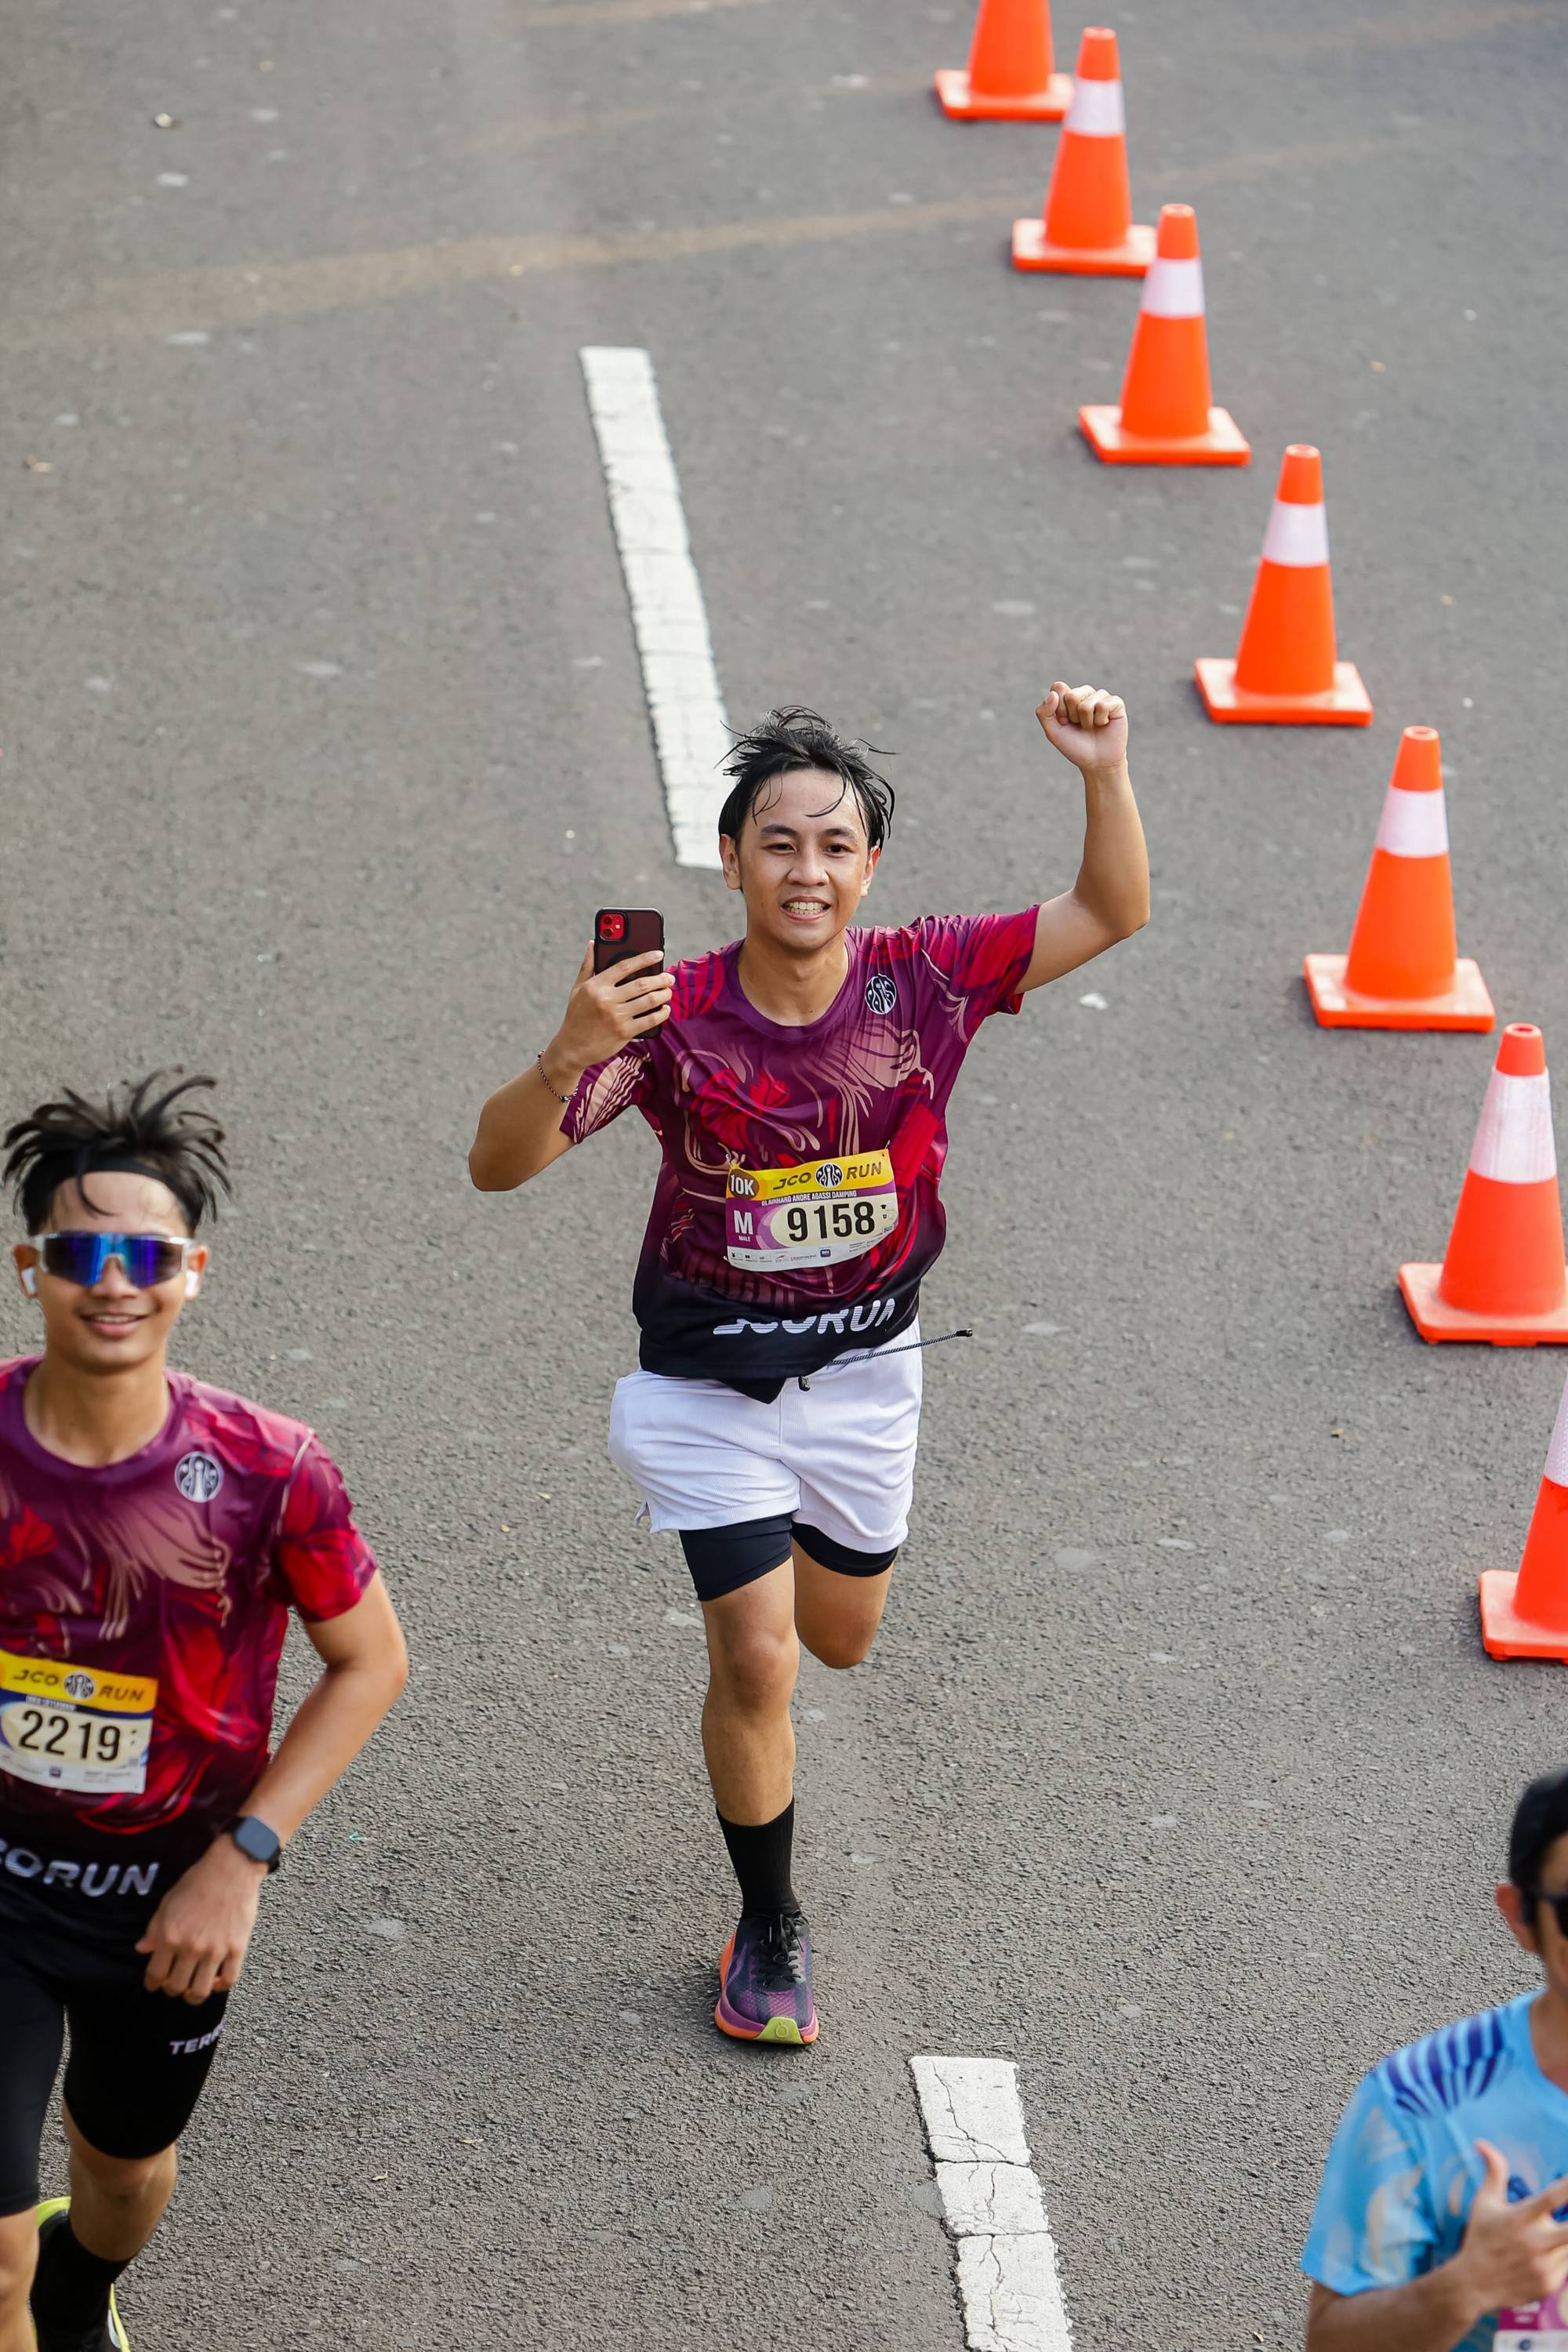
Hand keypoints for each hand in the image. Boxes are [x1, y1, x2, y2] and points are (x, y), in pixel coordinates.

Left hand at [136, 1837, 264, 2002]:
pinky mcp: (237, 1948)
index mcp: (170, 1936)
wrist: (231, 1867)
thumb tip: (142, 1949)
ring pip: (201, 1991)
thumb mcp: (168, 1902)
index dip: (152, 1984)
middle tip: (175, 1984)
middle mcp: (190, 1947)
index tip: (155, 1984)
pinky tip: (217, 1981)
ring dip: (194, 1996)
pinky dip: (221, 1986)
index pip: (155, 1975)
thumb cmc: (198, 1881)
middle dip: (173, 1990)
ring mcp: (215, 1950)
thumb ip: (154, 1929)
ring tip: (194, 1991)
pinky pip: (229, 1980)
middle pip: (176, 1987)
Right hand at [545, 945, 673, 1086]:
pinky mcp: (624, 1032)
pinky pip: (649, 1020)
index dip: (644, 958)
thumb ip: (588, 966)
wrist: (573, 1047)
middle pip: (641, 984)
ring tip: (668, 992)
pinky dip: (661, 1014)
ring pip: (649, 1001)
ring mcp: (616, 1017)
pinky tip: (665, 1009)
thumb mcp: (577, 989)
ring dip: (663, 995)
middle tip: (668, 977)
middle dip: (660, 979)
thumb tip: (593, 944)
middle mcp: (606, 999)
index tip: (658, 954)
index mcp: (596, 985)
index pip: (624, 966)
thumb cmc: (576, 1016)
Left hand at [1036, 681, 1127, 776]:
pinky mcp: (1116, 703)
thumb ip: (1043, 712)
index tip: (1064, 722)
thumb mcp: (1052, 732)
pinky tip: (1103, 724)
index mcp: (1068, 695)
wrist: (1096, 762)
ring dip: (1087, 721)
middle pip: (1071, 695)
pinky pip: (1103, 705)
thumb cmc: (1075, 746)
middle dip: (1073, 716)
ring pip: (1087, 703)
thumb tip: (1053, 693)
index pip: (1058, 688)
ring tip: (1091, 727)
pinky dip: (1100, 720)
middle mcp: (1085, 693)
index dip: (1059, 709)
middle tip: (1079, 726)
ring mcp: (1101, 696)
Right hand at [1450, 2142, 1567, 2313]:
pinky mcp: (1549, 2285)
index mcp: (1518, 2218)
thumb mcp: (1484, 2202)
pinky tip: (1540, 2257)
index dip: (1567, 2187)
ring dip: (1563, 2238)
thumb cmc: (1480, 2237)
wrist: (1474, 2284)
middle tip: (1565, 2222)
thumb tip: (1481, 2141)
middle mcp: (1534, 2243)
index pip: (1550, 2197)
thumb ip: (1494, 2172)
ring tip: (1541, 2238)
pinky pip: (1567, 2264)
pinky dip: (1560, 2256)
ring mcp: (1543, 2267)